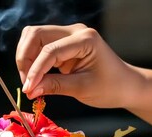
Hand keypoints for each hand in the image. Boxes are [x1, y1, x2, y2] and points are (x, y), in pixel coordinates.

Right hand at [16, 23, 142, 108]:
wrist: (126, 86)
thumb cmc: (111, 87)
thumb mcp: (82, 89)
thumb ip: (54, 86)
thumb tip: (29, 89)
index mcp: (85, 39)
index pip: (50, 50)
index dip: (35, 70)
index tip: (28, 89)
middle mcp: (75, 32)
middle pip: (36, 34)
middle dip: (25, 59)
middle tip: (26, 83)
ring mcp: (69, 36)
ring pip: (34, 38)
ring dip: (27, 58)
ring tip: (30, 81)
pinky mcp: (64, 44)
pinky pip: (41, 46)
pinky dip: (34, 61)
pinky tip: (36, 77)